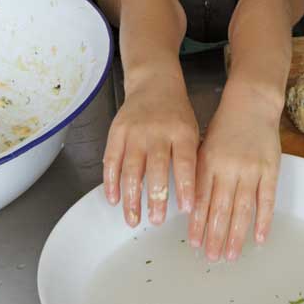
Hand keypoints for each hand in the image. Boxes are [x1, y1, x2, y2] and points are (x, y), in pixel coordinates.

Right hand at [102, 76, 198, 227]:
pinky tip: (114, 199)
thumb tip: (193, 197)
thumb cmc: (177, 114)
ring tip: (133, 219)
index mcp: (182, 131)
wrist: (154, 84)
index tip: (186, 209)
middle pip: (156, 167)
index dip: (185, 186)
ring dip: (131, 196)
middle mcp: (157, 131)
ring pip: (131, 167)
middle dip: (156, 196)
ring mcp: (135, 132)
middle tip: (156, 220)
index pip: (185, 162)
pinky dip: (111, 182)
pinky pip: (111, 160)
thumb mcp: (192, 131)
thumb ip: (191, 159)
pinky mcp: (117, 132)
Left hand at [189, 81, 281, 261]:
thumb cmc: (224, 126)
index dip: (198, 223)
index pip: (201, 200)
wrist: (251, 103)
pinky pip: (267, 200)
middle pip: (221, 209)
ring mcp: (252, 170)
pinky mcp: (271, 170)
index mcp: (209, 162)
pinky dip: (264, 221)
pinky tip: (260, 238)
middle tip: (212, 257)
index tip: (194, 243)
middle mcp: (229, 168)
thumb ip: (198, 174)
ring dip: (237, 235)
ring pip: (243, 209)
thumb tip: (190, 206)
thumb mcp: (203, 146)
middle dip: (215, 236)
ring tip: (231, 255)